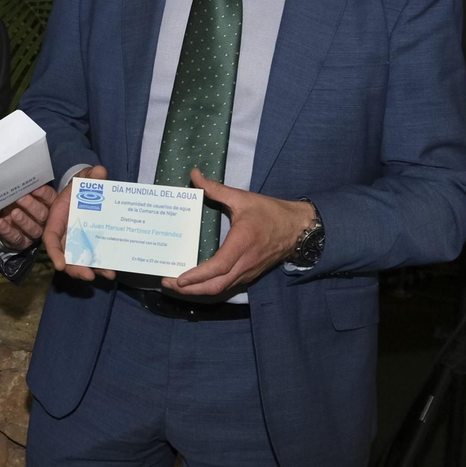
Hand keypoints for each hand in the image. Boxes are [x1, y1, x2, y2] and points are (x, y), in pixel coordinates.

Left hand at [0, 184, 54, 251]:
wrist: (6, 220)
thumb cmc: (17, 202)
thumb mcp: (21, 193)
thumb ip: (24, 187)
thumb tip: (20, 176)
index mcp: (47, 205)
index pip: (50, 198)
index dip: (43, 193)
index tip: (34, 188)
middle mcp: (44, 220)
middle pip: (42, 214)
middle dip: (31, 206)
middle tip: (20, 198)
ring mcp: (33, 233)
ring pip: (33, 229)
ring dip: (23, 220)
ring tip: (14, 213)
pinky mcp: (22, 243)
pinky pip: (17, 238)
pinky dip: (8, 231)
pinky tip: (1, 223)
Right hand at [43, 166, 115, 281]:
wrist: (89, 190)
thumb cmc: (82, 185)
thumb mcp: (85, 178)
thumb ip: (90, 175)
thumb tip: (99, 172)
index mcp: (58, 219)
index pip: (51, 238)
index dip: (54, 253)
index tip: (60, 265)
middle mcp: (66, 234)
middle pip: (66, 256)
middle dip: (75, 268)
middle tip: (88, 275)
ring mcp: (78, 241)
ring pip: (80, 261)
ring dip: (92, 270)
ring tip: (107, 274)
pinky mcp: (91, 244)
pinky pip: (94, 257)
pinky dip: (101, 265)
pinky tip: (112, 270)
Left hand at [162, 169, 314, 296]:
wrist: (298, 229)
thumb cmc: (270, 212)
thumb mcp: (243, 198)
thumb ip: (216, 188)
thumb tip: (194, 174)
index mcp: (242, 243)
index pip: (219, 266)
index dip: (198, 276)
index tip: (180, 278)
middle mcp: (245, 263)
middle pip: (216, 286)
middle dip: (190, 289)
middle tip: (167, 283)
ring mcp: (248, 272)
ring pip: (221, 289)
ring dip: (197, 291)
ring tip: (176, 285)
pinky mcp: (249, 275)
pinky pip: (227, 287)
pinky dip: (208, 288)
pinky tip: (194, 284)